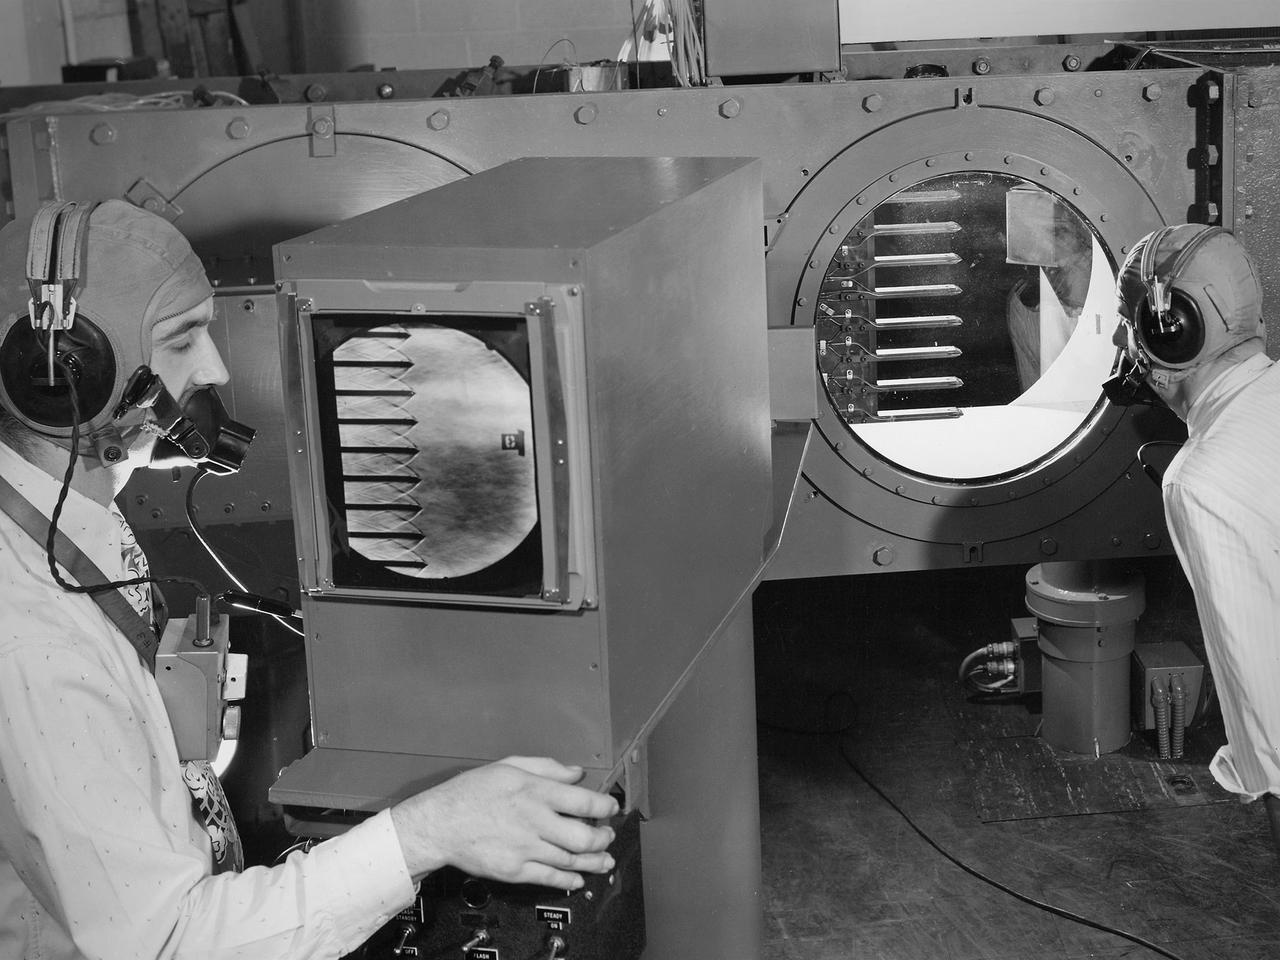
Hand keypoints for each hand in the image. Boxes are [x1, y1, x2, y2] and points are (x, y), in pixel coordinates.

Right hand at [390, 756, 619, 889]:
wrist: (439, 824)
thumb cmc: (471, 793)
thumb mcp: (509, 766)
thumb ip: (547, 767)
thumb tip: (576, 773)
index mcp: (534, 791)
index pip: (583, 801)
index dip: (604, 807)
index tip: (610, 808)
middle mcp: (534, 821)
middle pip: (584, 836)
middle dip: (604, 837)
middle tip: (608, 835)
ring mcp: (525, 848)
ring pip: (571, 859)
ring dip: (594, 861)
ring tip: (604, 859)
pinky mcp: (515, 871)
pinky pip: (550, 878)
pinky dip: (569, 879)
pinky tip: (578, 876)